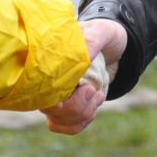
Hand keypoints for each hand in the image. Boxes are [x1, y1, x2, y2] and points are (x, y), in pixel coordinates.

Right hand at [42, 20, 127, 135]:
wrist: (115, 46)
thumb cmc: (106, 34)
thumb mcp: (103, 31)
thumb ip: (93, 39)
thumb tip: (82, 56)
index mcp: (50, 59)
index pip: (41, 86)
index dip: (58, 97)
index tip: (86, 89)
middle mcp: (47, 78)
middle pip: (49, 108)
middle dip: (76, 108)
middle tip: (95, 92)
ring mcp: (56, 94)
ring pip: (57, 120)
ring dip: (81, 116)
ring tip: (98, 97)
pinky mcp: (66, 106)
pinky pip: (65, 125)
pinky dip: (80, 123)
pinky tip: (93, 108)